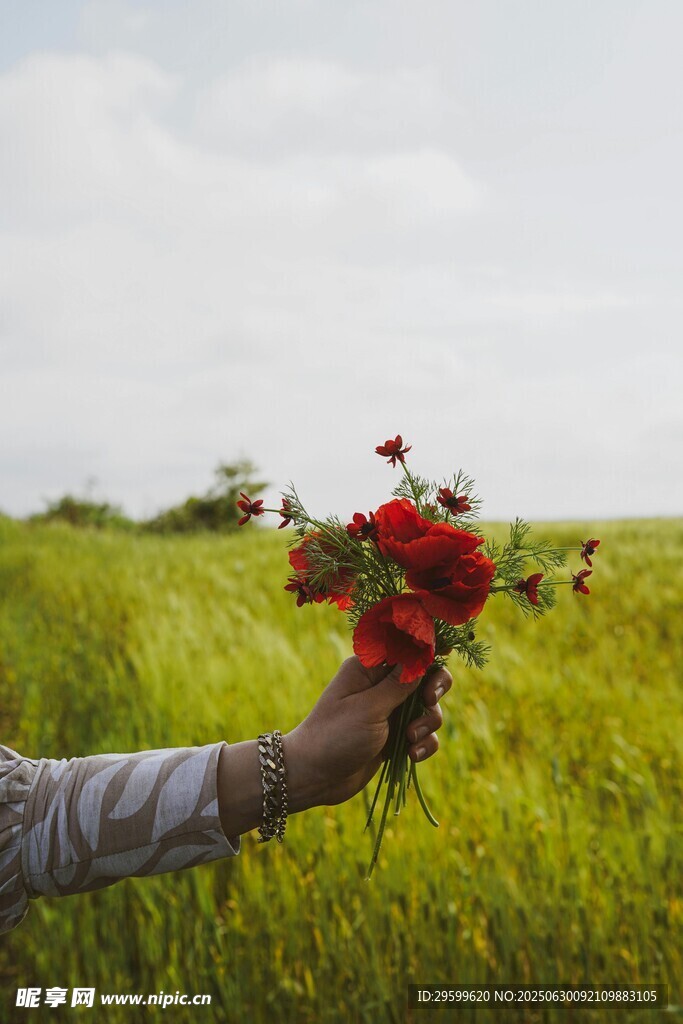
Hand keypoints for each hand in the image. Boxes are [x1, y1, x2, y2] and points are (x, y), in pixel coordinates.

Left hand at [283, 656, 451, 811]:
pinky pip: (422, 734)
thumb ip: (400, 683)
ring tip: (409, 739)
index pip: (406, 648)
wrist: (314, 777)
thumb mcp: (369, 707)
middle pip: (426, 676)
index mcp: (369, 668)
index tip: (448, 650)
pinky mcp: (395, 737)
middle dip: (434, 689)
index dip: (429, 648)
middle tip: (428, 701)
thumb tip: (424, 652)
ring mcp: (389, 711)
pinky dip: (423, 743)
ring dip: (427, 723)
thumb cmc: (335, 735)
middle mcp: (381, 685)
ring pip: (428, 708)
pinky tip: (411, 756)